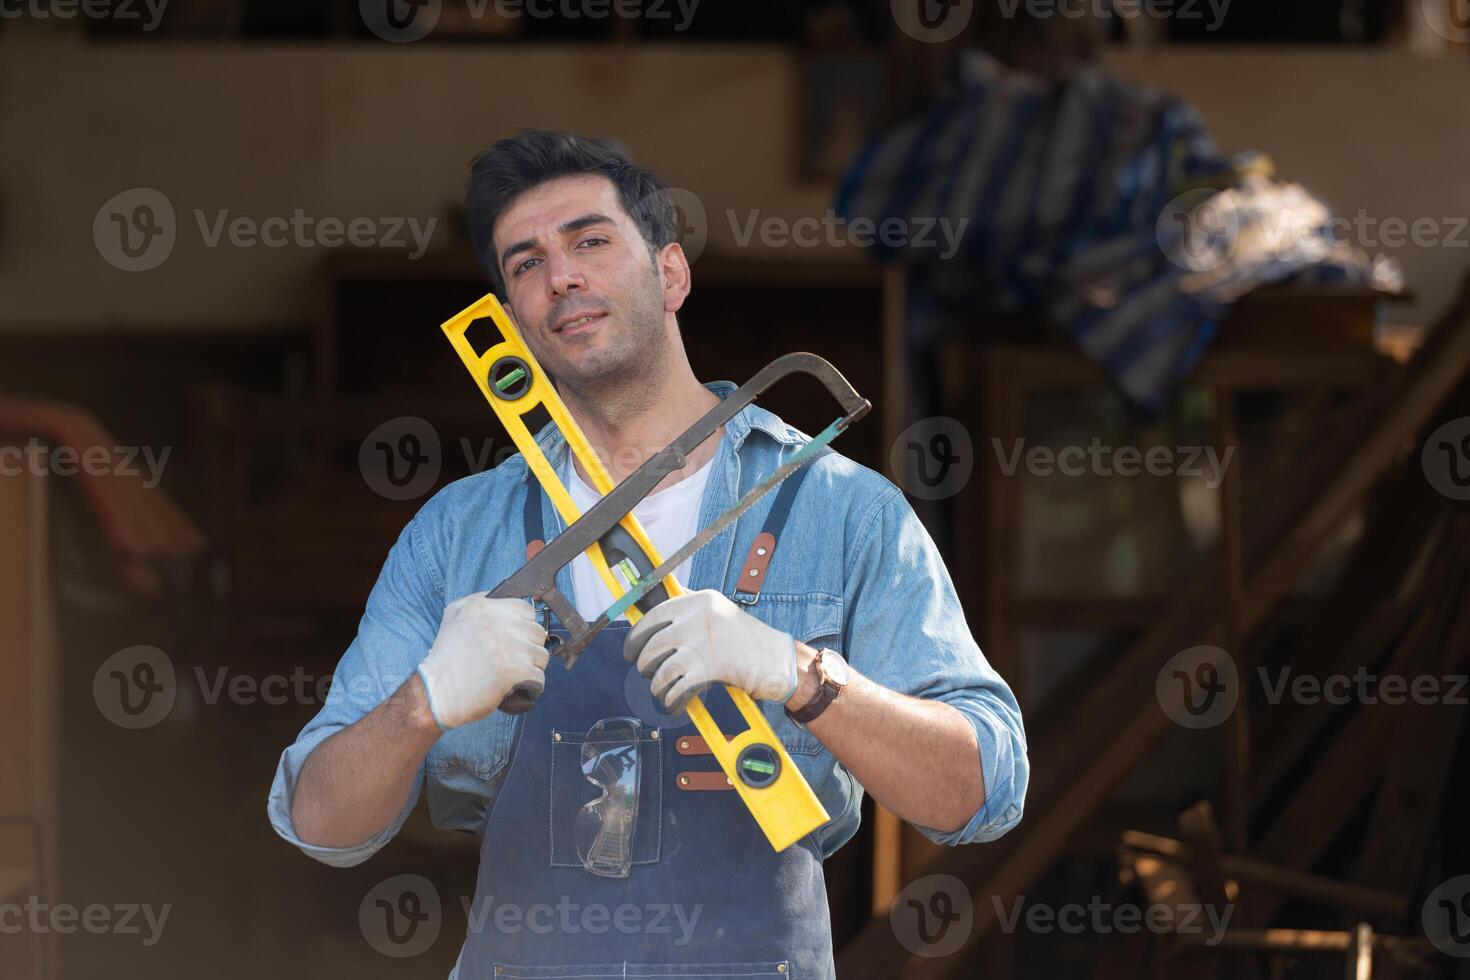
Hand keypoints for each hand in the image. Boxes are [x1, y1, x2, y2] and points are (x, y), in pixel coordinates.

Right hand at [417, 595, 548, 728]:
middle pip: (537, 632)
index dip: (523, 627)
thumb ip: (480, 600)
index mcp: (483, 607)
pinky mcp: (514, 671)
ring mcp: (508, 647)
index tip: (514, 640)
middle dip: (528, 648)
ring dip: (530, 668)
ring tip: (511, 675)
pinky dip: (530, 687)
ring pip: (541, 656)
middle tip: (511, 660)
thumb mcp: (454, 615)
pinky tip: (514, 688)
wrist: (435, 693)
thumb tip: (506, 598)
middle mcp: (497, 623)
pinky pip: (539, 678)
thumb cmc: (446, 659)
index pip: (526, 610)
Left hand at [623, 588, 797, 713]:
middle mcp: (700, 616)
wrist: (779, 660)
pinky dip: (671, 700)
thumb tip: (653, 619)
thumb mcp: (720, 614)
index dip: (637, 635)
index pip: (655, 614)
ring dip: (657, 686)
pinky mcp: (710, 667)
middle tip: (646, 673)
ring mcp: (704, 641)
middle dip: (644, 663)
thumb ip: (691, 612)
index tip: (631, 649)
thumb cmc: (749, 642)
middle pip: (653, 643)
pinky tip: (674, 704)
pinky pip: (675, 687)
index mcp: (701, 600)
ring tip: (662, 691)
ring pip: (660, 668)